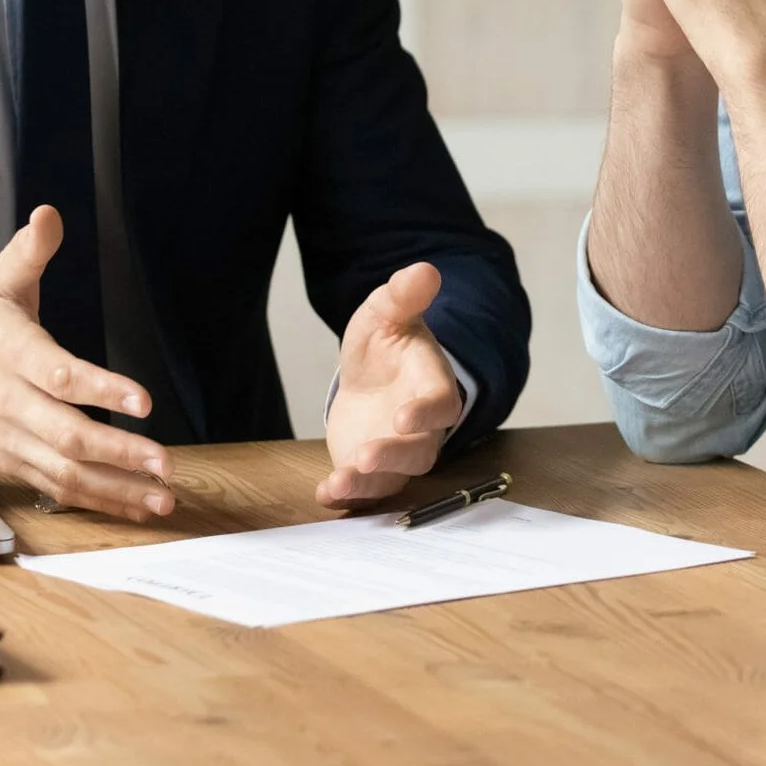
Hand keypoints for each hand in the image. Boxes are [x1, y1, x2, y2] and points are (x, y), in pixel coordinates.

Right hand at [0, 207, 174, 522]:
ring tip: (161, 497)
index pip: (58, 373)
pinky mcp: (10, 460)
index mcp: (11, 351)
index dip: (100, 388)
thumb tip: (49, 215)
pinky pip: (54, 487)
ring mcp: (9, 437)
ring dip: (115, 488)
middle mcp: (10, 401)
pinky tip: (132, 506)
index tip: (143, 401)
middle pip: (65, 433)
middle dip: (118, 452)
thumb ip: (30, 251)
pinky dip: (94, 501)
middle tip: (164, 463)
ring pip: (63, 470)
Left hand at [318, 262, 465, 508]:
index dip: (426, 413)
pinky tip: (324, 494)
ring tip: (339, 482)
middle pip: (419, 451)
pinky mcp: (370, 471)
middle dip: (393, 456)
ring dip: (367, 483)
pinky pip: (365, 490)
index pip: (441, 404)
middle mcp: (421, 428)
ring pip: (392, 477)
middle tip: (365, 455)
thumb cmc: (386, 343)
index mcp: (432, 387)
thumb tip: (425, 269)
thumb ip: (403, 296)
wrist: (370, 375)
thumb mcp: (386, 313)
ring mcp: (396, 453)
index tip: (403, 416)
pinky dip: (346, 496)